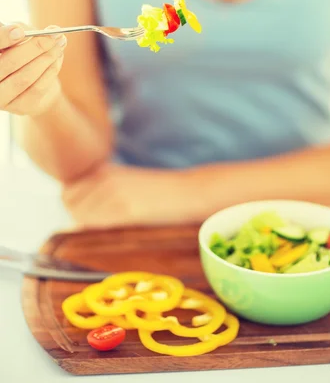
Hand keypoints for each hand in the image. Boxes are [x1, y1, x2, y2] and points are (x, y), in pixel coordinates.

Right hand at [0, 23, 66, 115]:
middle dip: (34, 47)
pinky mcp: (18, 107)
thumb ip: (30, 32)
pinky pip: (37, 88)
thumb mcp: (22, 38)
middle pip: (9, 63)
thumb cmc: (24, 55)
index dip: (3, 38)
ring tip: (59, 44)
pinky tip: (58, 58)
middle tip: (53, 36)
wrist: (34, 84)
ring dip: (46, 58)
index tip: (20, 31)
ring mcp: (1, 97)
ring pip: (24, 77)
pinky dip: (51, 71)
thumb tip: (52, 30)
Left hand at [62, 163, 201, 228]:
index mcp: (105, 170)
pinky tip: (116, 230)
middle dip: (77, 218)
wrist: (188, 191)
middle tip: (98, 226)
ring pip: (80, 216)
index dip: (73, 207)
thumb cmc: (161, 192)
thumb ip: (103, 193)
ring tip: (111, 228)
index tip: (87, 216)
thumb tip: (78, 218)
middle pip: (70, 204)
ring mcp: (114, 193)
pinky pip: (97, 223)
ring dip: (88, 226)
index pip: (68, 192)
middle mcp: (105, 178)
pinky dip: (98, 231)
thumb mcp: (127, 183)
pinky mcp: (125, 209)